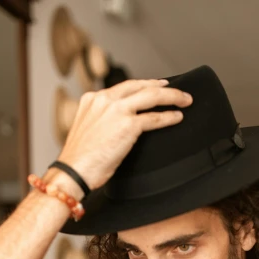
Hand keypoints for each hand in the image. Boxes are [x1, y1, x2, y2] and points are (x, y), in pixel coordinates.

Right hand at [57, 79, 192, 190]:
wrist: (73, 172)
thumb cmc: (79, 162)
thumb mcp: (88, 133)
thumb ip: (102, 123)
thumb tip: (120, 129)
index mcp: (92, 99)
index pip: (122, 87)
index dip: (141, 86)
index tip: (153, 87)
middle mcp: (104, 99)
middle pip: (139, 85)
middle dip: (160, 86)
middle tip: (174, 89)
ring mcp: (117, 110)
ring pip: (151, 96)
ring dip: (172, 96)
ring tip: (185, 100)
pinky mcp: (128, 124)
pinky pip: (154, 118)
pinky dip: (168, 117)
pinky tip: (178, 117)